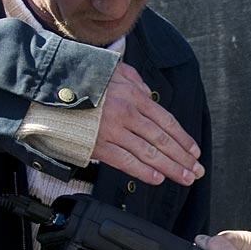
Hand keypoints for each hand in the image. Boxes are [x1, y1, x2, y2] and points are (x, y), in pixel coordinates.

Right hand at [94, 62, 203, 185]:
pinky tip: (157, 178)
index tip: (194, 151)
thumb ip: (136, 82)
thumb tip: (150, 95)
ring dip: (170, 168)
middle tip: (196, 171)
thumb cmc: (86, 78)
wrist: (54, 87)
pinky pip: (125, 161)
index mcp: (134, 96)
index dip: (183, 138)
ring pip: (148, 153)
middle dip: (182, 157)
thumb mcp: (116, 70)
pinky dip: (143, 172)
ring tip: (184, 178)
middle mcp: (128, 114)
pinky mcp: (97, 145)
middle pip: (162, 140)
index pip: (166, 121)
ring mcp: (113, 131)